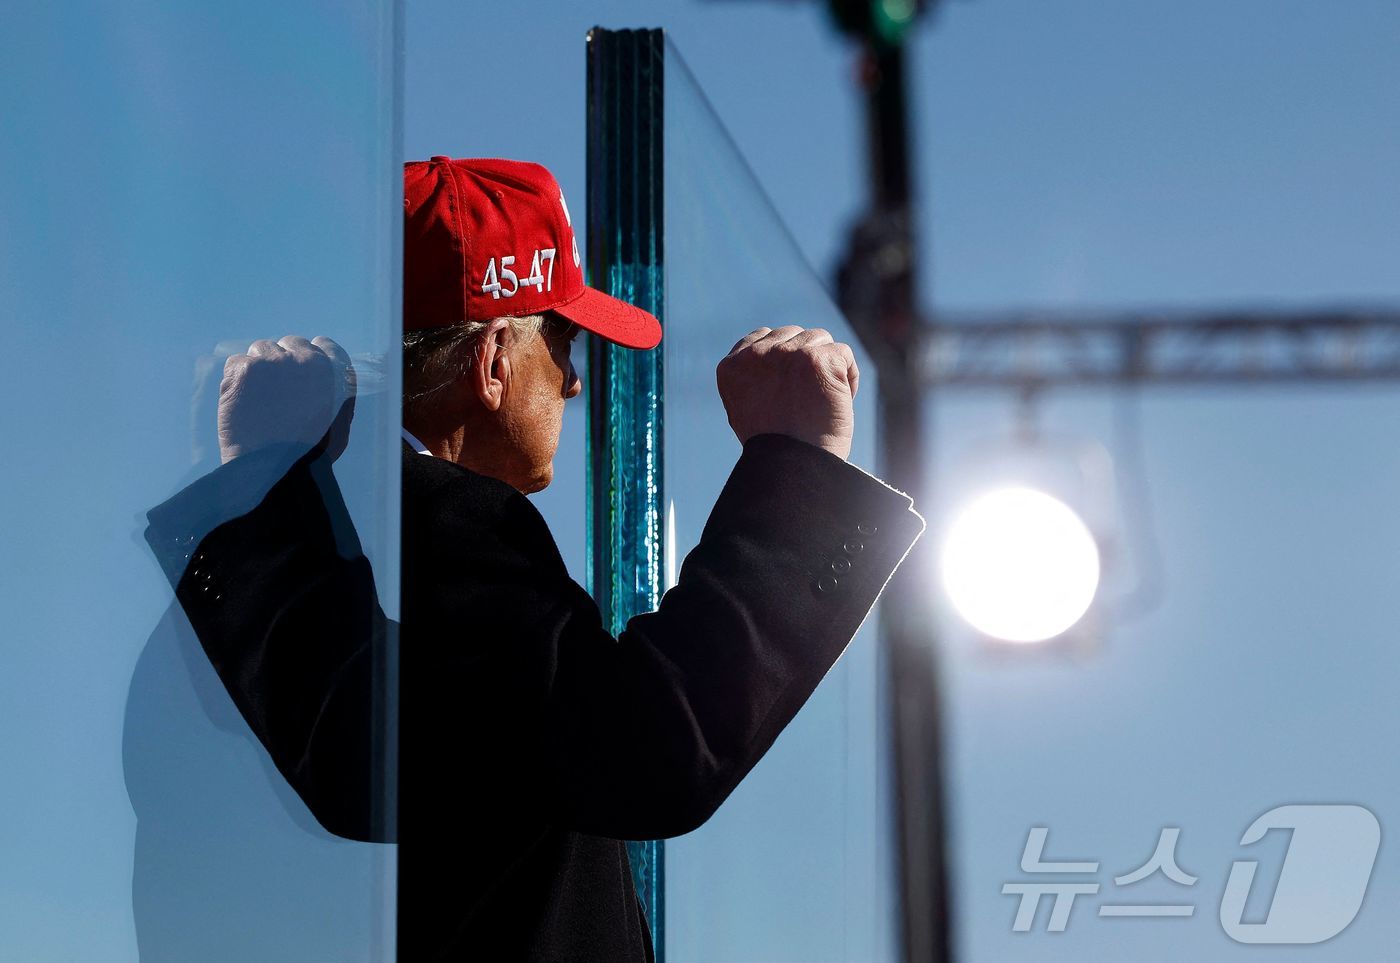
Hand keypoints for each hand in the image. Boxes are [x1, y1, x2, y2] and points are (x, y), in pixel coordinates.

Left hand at [218, 336, 356, 463]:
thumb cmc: (310, 454)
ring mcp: (274, 362)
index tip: (300, 374)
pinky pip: (237, 362)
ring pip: (261, 349)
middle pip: (291, 343)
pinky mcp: (245, 370)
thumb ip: (337, 395)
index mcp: (335, 372)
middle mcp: (307, 360)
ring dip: (259, 369)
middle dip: (283, 362)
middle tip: (275, 390)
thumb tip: (325, 382)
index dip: (310, 359)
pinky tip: (241, 402)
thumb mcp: (340, 423)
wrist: (276, 470)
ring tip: (257, 399)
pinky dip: (236, 380)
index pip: (324, 345)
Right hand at [716, 326, 858, 460]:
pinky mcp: (819, 359)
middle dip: (805, 360)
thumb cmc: (775, 450)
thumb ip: (752, 378)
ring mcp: (788, 354)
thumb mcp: (744, 410)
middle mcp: (757, 354)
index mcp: (732, 366)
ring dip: (827, 366)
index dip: (783, 359)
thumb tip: (774, 361)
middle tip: (809, 397)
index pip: (763, 337)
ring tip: (824, 400)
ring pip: (820, 340)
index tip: (791, 386)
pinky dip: (848, 377)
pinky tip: (840, 400)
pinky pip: (843, 353)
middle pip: (794, 335)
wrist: (794, 469)